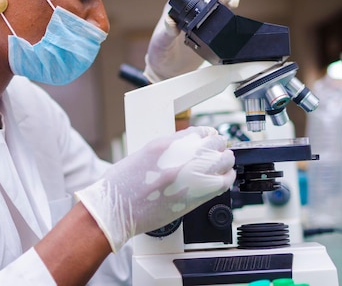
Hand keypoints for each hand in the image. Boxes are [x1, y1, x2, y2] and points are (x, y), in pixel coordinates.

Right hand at [75, 126, 235, 251]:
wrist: (115, 208)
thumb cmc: (123, 184)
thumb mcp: (145, 153)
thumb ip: (169, 147)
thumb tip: (187, 146)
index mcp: (166, 144)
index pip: (200, 132)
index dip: (207, 136)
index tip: (209, 139)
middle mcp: (181, 158)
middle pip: (215, 145)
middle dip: (218, 147)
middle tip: (217, 151)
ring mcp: (189, 177)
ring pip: (224, 162)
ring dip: (225, 161)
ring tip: (222, 164)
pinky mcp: (194, 197)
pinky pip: (221, 184)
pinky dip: (225, 179)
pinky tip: (223, 178)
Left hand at [143, 0, 239, 82]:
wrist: (169, 69)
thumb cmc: (161, 53)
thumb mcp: (161, 43)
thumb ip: (166, 31)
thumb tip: (169, 20)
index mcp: (175, 10)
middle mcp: (188, 10)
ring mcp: (200, 18)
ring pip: (215, 1)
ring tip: (231, 1)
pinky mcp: (210, 26)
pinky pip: (221, 13)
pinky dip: (229, 7)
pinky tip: (235, 5)